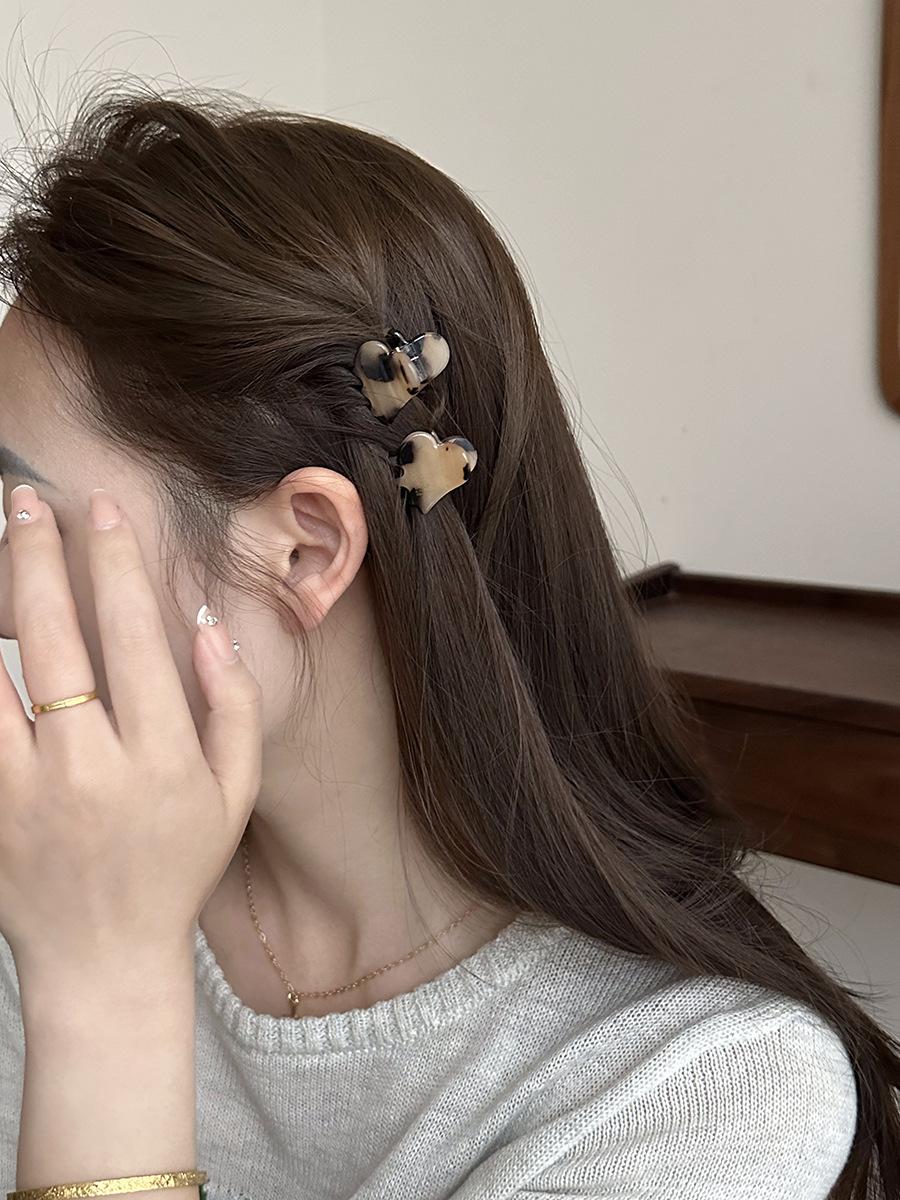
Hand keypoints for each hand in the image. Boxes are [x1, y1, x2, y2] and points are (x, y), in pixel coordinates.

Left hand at [0, 484, 262, 974]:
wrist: (102, 962)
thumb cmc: (175, 871)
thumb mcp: (235, 796)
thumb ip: (235, 708)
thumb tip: (209, 629)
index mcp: (162, 761)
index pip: (135, 639)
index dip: (118, 568)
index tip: (104, 514)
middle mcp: (92, 769)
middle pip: (56, 641)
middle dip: (40, 558)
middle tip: (28, 502)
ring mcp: (29, 792)